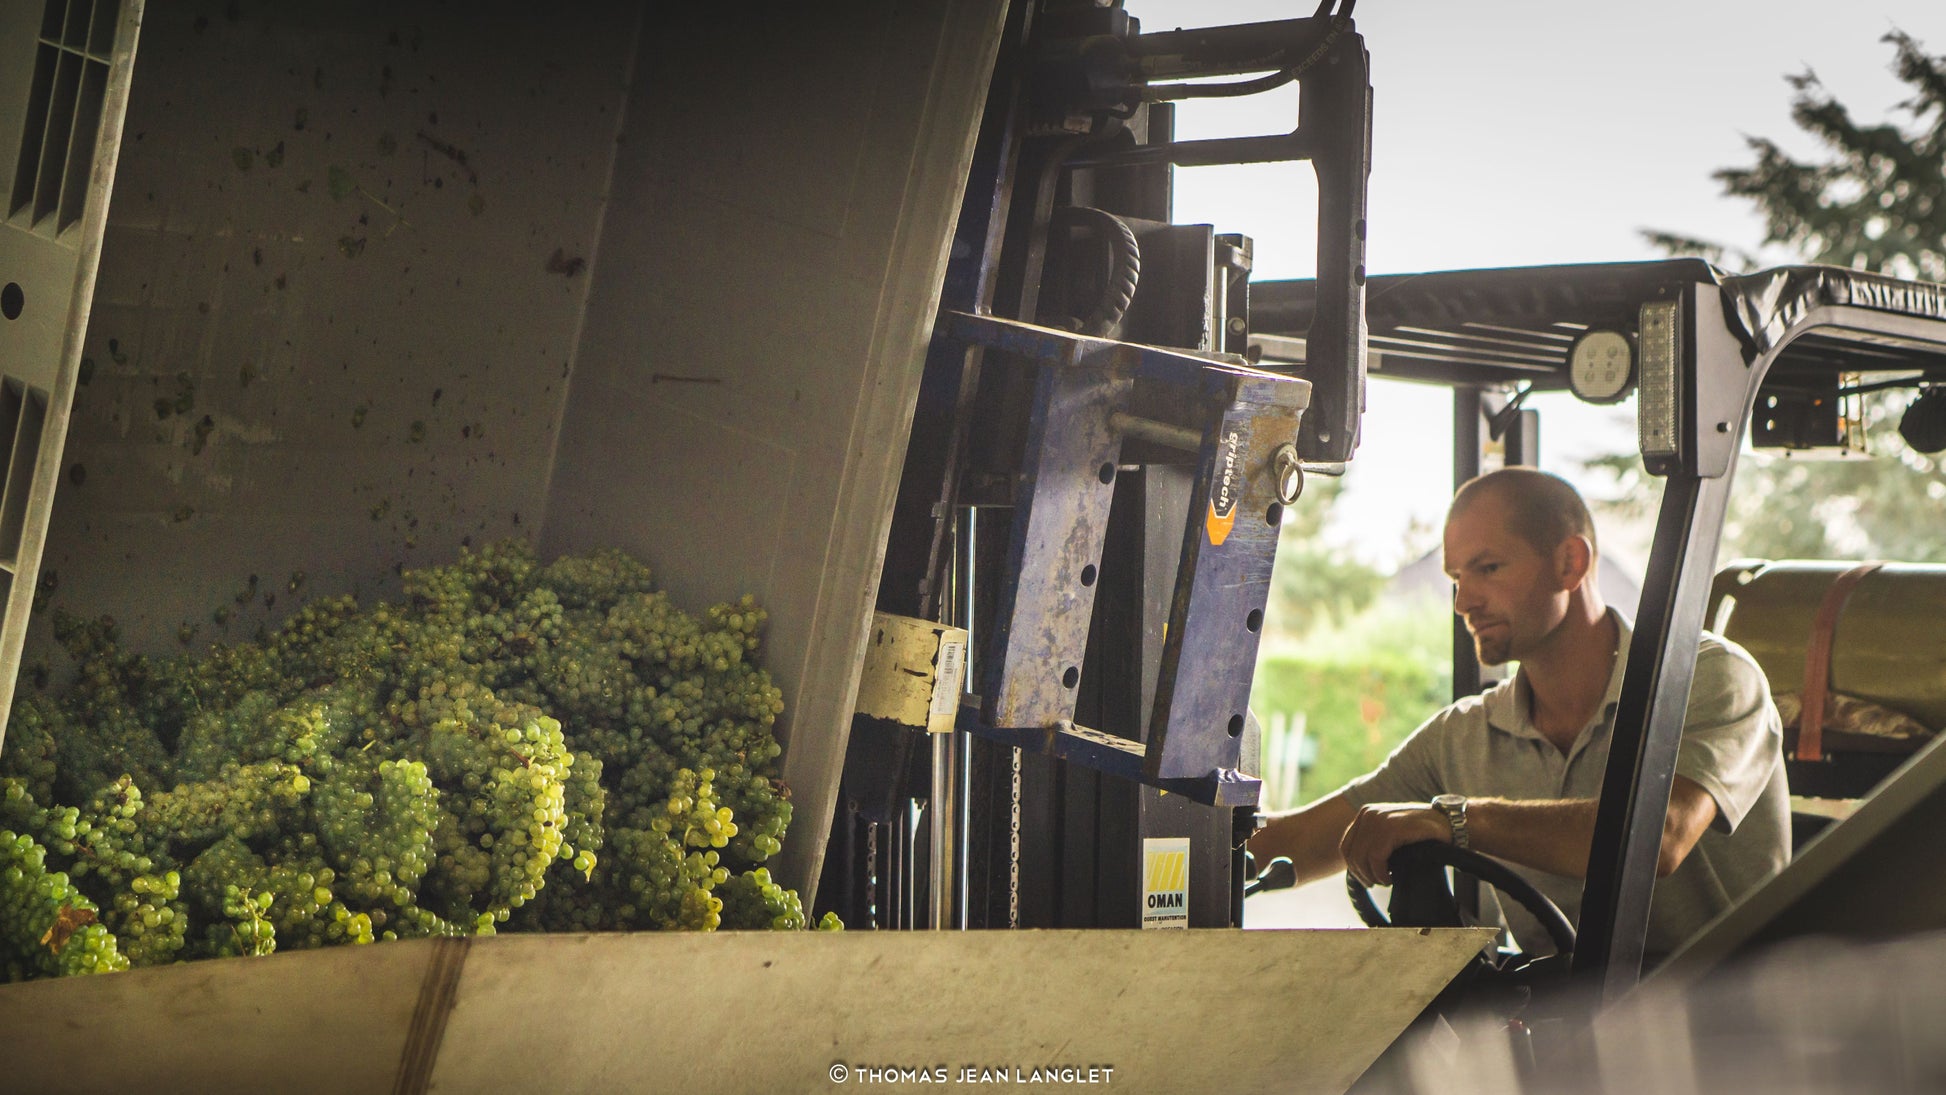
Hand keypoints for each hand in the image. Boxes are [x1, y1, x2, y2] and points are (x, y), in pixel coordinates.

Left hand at [1339, 802, 1453, 887]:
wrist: (1449, 823)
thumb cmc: (1422, 832)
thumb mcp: (1392, 833)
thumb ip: (1374, 841)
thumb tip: (1357, 867)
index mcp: (1366, 814)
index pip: (1346, 846)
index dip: (1354, 867)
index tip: (1366, 879)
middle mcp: (1368, 813)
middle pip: (1351, 854)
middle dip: (1362, 874)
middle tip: (1376, 883)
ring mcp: (1378, 818)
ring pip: (1361, 857)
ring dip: (1372, 875)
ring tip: (1385, 880)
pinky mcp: (1391, 827)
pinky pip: (1375, 857)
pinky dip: (1380, 872)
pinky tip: (1390, 877)